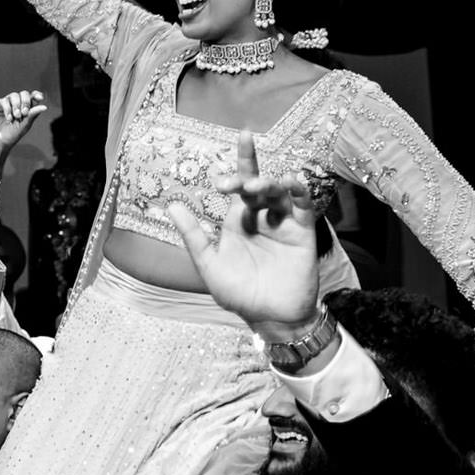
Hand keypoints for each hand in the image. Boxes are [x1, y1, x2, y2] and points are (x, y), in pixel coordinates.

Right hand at [0, 90, 47, 153]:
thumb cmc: (12, 135)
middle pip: (24, 94)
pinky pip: (4, 101)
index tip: (39, 98)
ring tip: (16, 116)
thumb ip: (33, 115)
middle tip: (24, 113)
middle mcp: (16, 104)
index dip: (36, 95)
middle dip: (25, 102)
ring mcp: (5, 104)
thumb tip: (45, 107)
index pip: (32, 97)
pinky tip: (8, 119)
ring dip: (16, 105)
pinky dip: (8, 109)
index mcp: (25, 108)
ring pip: (14, 95)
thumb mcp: (25, 125)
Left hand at [163, 132, 320, 343]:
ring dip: (271, 184)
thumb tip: (171, 206)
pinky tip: (291, 184)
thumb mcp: (209, 264)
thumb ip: (193, 236)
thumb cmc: (238, 293)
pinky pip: (303, 207)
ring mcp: (283, 223)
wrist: (270, 317)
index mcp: (238, 220)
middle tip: (237, 185)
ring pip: (280, 192)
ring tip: (259, 187)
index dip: (241, 161)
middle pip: (259, 184)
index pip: (239, 185)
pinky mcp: (303, 233)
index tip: (230, 156)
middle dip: (249, 178)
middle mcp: (261, 216)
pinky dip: (299, 192)